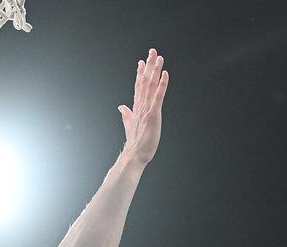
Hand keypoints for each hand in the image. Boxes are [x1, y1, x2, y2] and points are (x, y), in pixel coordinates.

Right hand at [119, 49, 169, 165]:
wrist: (135, 155)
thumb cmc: (135, 143)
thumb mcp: (129, 126)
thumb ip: (126, 115)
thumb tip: (121, 107)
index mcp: (136, 108)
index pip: (138, 86)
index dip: (140, 73)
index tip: (142, 61)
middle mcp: (140, 105)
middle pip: (144, 81)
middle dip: (149, 66)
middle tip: (152, 51)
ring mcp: (146, 109)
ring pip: (150, 85)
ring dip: (155, 70)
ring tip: (159, 58)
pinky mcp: (153, 115)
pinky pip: (158, 97)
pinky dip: (162, 85)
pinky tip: (165, 74)